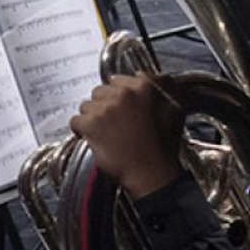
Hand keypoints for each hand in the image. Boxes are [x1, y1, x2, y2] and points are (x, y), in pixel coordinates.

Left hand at [69, 74, 185, 198]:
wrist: (152, 174)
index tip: (120, 111)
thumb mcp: (174, 110)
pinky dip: (81, 132)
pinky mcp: (92, 124)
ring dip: (92, 119)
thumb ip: (160, 87)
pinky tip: (93, 140)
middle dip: (104, 108)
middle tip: (114, 126)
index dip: (116, 98)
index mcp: (144, 87)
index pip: (116, 81)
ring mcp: (107, 109)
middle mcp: (124, 94)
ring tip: (106, 134)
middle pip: (99, 92)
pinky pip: (76, 121)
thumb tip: (141, 75)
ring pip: (86, 106)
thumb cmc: (162, 147)